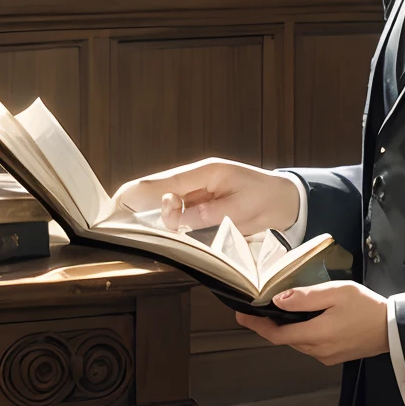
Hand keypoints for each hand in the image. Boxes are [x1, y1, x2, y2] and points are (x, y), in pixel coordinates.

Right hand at [112, 157, 301, 233]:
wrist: (286, 201)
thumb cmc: (266, 199)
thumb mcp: (240, 209)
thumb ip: (208, 214)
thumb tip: (176, 219)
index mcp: (206, 172)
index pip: (165, 181)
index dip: (139, 191)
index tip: (118, 201)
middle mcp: (198, 179)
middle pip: (162, 193)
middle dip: (151, 210)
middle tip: (153, 227)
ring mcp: (200, 191)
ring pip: (170, 205)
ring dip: (165, 220)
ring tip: (164, 232)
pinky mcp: (203, 204)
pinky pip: (182, 213)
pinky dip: (175, 224)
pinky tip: (173, 233)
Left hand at [235, 282, 389, 365]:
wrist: (394, 329)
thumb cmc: (367, 307)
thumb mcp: (336, 293)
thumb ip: (306, 297)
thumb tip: (278, 301)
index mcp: (317, 334)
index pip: (277, 334)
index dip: (257, 326)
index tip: (241, 316)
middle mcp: (318, 350)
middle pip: (285, 339)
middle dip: (270, 326)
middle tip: (256, 310)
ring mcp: (326, 356)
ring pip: (297, 343)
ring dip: (286, 330)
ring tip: (278, 312)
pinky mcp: (334, 357)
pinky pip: (310, 346)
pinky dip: (301, 334)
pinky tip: (304, 321)